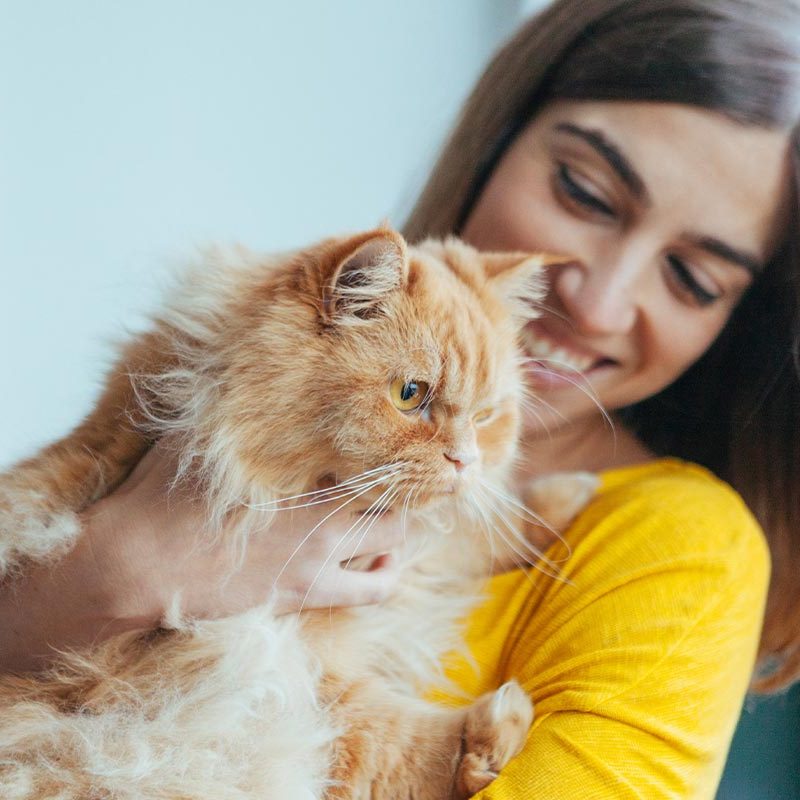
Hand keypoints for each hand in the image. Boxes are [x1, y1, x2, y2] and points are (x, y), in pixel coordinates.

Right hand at [0, 440, 405, 673]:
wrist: (139, 565)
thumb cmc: (163, 494)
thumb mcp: (195, 434)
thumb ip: (229, 409)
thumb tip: (238, 371)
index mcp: (302, 466)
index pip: (374, 448)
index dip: (397, 441)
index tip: (403, 433)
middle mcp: (323, 509)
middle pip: (397, 491)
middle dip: (407, 481)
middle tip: (404, 474)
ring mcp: (321, 554)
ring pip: (395, 538)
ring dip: (401, 524)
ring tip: (394, 512)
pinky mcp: (310, 592)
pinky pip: (374, 591)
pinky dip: (388, 574)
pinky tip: (383, 560)